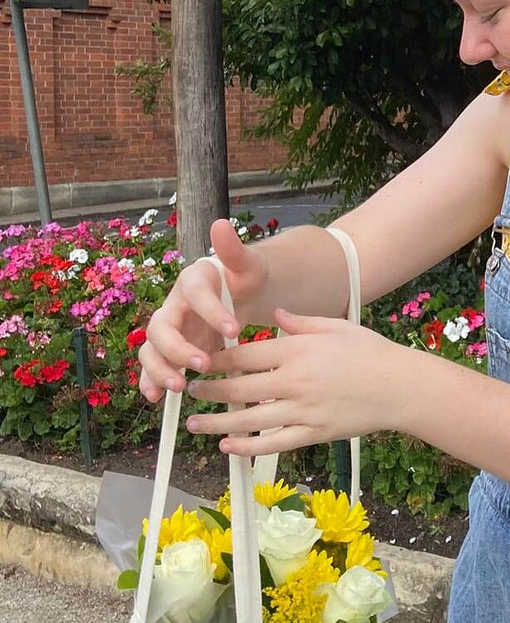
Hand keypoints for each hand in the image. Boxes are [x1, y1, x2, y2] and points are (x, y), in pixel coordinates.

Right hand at [139, 218, 268, 402]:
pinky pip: (153, 366)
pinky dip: (151, 382)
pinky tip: (157, 399)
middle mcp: (174, 305)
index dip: (212, 312)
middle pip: (160, 326)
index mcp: (193, 281)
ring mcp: (170, 329)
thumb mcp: (247, 263)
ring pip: (150, 349)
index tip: (235, 328)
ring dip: (159, 369)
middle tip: (202, 364)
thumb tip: (220, 224)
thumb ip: (234, 249)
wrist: (239, 293)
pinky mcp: (171, 349)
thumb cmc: (243, 277)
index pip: (195, 294)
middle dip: (177, 348)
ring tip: (178, 386)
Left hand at [181, 309, 401, 456]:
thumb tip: (274, 314)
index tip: (198, 361)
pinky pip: (273, 443)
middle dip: (209, 390)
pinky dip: (247, 447)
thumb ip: (301, 322)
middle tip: (189, 391)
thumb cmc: (372, 352)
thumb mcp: (337, 327)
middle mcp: (295, 382)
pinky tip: (228, 446)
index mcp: (298, 351)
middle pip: (239, 388)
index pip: (245, 356)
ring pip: (249, 420)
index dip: (217, 360)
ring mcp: (303, 411)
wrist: (402, 387)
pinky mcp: (314, 434)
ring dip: (216, 422)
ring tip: (194, 424)